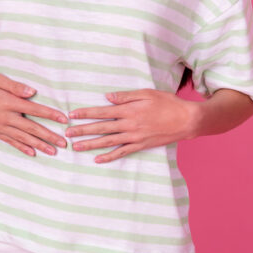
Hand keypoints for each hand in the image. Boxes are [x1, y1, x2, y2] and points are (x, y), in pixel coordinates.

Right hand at [0, 73, 68, 156]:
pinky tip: (32, 153)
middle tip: (64, 143)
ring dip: (39, 145)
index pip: (34, 110)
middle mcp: (5, 117)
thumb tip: (33, 92)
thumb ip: (15, 86)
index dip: (50, 115)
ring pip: (23, 138)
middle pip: (32, 128)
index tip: (64, 119)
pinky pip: (10, 141)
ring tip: (53, 152)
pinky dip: (22, 147)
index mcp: (7, 102)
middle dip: (49, 136)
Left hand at [66, 89, 200, 163]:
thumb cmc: (168, 103)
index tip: (72, 115)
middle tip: (67, 134)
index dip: (86, 113)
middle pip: (101, 128)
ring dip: (91, 144)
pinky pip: (122, 152)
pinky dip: (109, 156)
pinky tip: (98, 159)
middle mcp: (129, 125)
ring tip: (76, 147)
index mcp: (129, 110)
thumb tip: (107, 97)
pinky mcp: (141, 145)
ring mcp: (135, 137)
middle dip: (82, 130)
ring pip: (108, 142)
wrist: (186, 120)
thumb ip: (126, 96)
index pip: (102, 112)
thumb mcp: (147, 93)